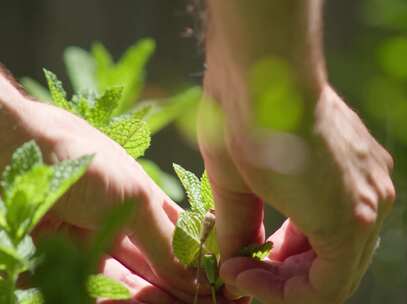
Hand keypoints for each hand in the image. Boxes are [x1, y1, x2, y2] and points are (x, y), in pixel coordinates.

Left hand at [0, 72, 230, 302]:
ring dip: (141, 297)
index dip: (197, 263)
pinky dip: (108, 298)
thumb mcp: (135, 200)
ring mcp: (96, 244)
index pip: (183, 241)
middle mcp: (127, 226)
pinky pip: (91, 286)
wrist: (17, 149)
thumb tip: (196, 277)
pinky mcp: (66, 259)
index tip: (210, 288)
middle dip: (171, 288)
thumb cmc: (86, 163)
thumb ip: (165, 242)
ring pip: (126, 280)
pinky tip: (117, 303)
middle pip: (157, 267)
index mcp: (150, 206)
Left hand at [199, 84, 394, 303]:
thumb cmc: (247, 126)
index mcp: (347, 223)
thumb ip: (240, 236)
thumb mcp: (236, 192)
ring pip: (347, 242)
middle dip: (290, 277)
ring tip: (264, 243)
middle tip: (247, 266)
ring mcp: (376, 180)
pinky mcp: (368, 160)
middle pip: (339, 269)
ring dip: (305, 251)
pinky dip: (320, 223)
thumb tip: (236, 261)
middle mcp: (374, 205)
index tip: (238, 274)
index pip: (324, 291)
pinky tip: (289, 211)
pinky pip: (352, 210)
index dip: (278, 294)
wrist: (267, 67)